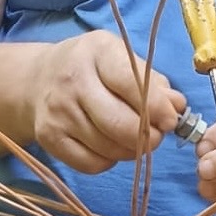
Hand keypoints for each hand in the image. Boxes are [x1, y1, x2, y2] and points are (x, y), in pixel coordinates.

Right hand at [32, 30, 186, 173]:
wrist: (38, 79)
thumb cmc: (92, 68)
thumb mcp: (122, 59)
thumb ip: (153, 82)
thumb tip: (178, 106)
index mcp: (97, 51)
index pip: (130, 83)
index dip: (156, 107)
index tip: (171, 120)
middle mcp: (73, 79)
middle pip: (118, 123)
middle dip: (147, 137)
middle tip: (156, 136)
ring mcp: (58, 111)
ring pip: (107, 148)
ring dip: (131, 151)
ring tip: (135, 139)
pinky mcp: (49, 137)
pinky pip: (91, 164)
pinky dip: (109, 161)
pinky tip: (110, 147)